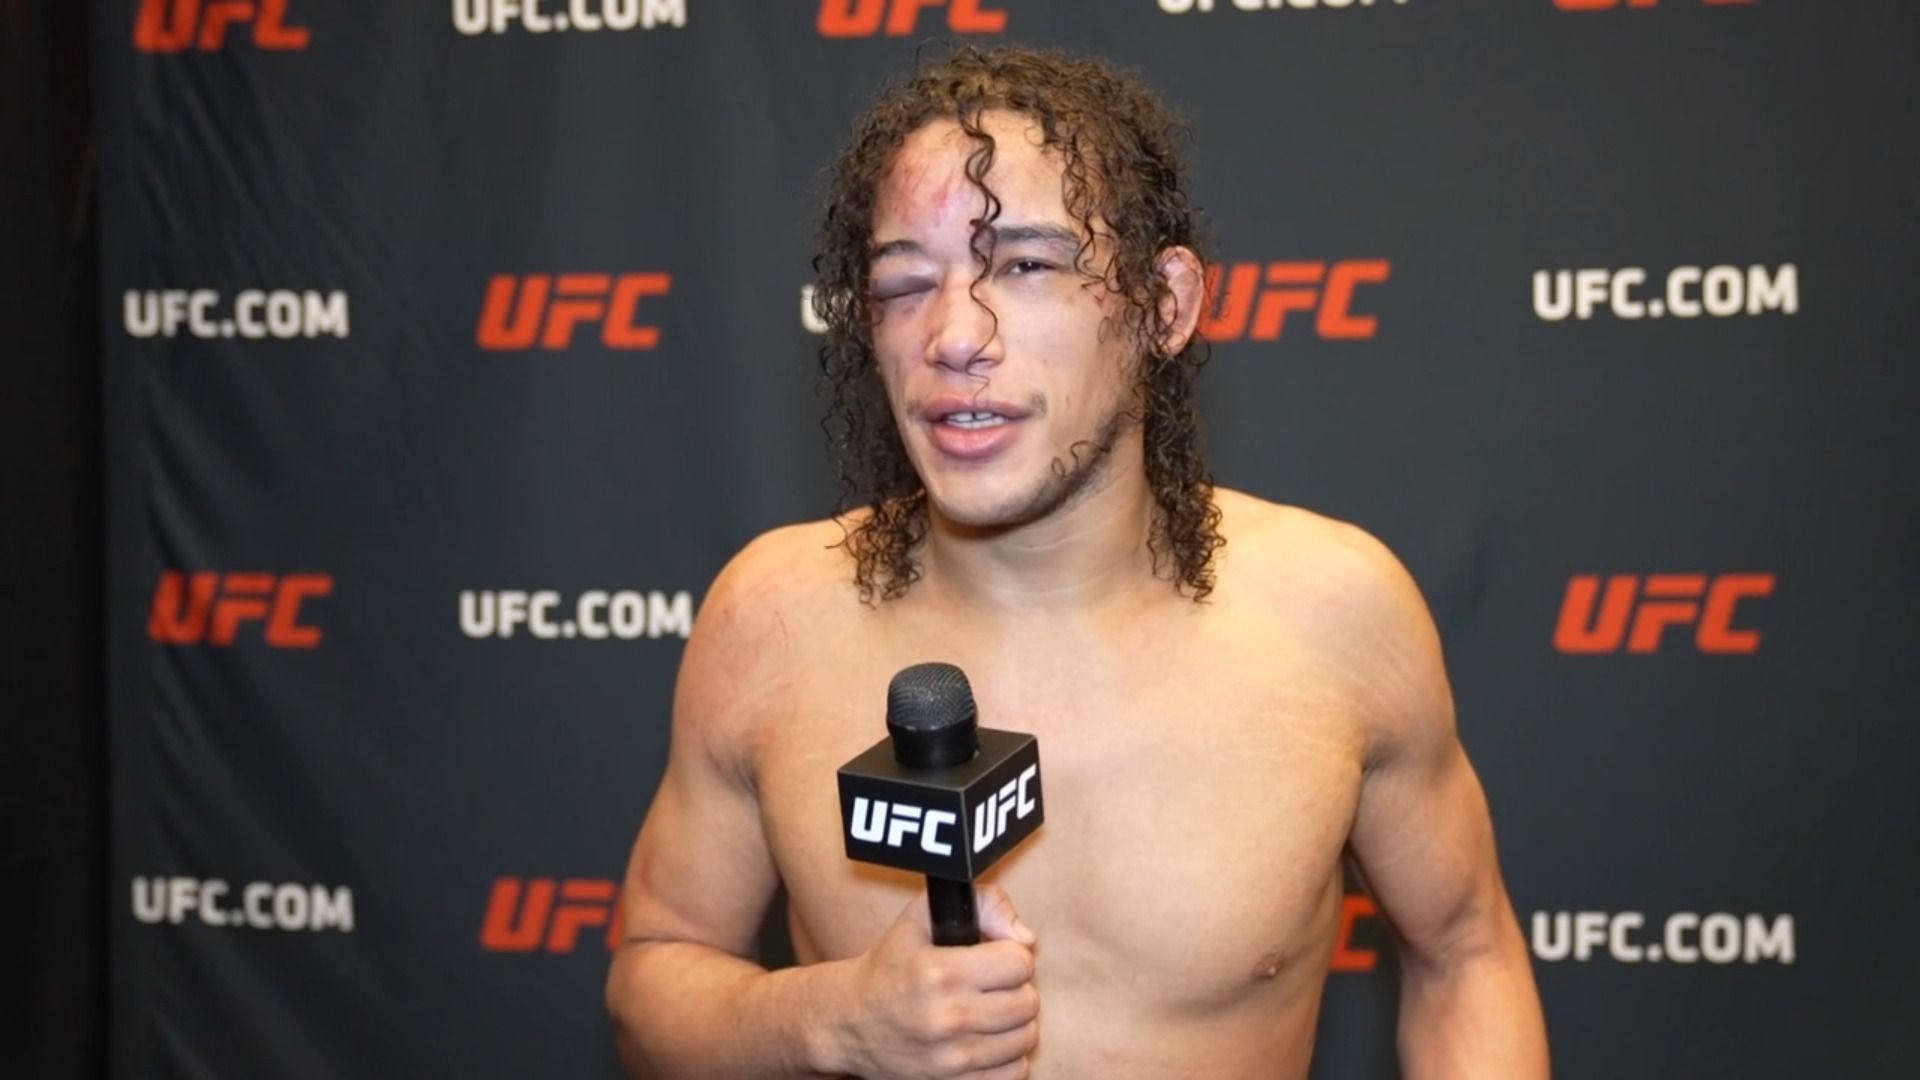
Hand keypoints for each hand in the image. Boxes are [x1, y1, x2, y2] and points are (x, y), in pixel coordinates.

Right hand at [837, 884, 1040, 1078]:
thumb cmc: (888, 967)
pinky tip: (986, 1040)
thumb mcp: (920, 919)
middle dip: (1015, 988)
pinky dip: (1008, 1056)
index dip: (1011, 955)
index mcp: (940, 972)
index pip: (1019, 962)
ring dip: (1013, 1023)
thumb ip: (981, 904)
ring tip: (989, 1012)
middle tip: (992, 985)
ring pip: (1025, 1037)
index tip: (994, 958)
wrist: (846, 1023)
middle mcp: (948, 1018)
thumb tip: (1025, 937)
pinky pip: (1015, 1071)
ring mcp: (951, 1058)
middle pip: (1027, 1002)